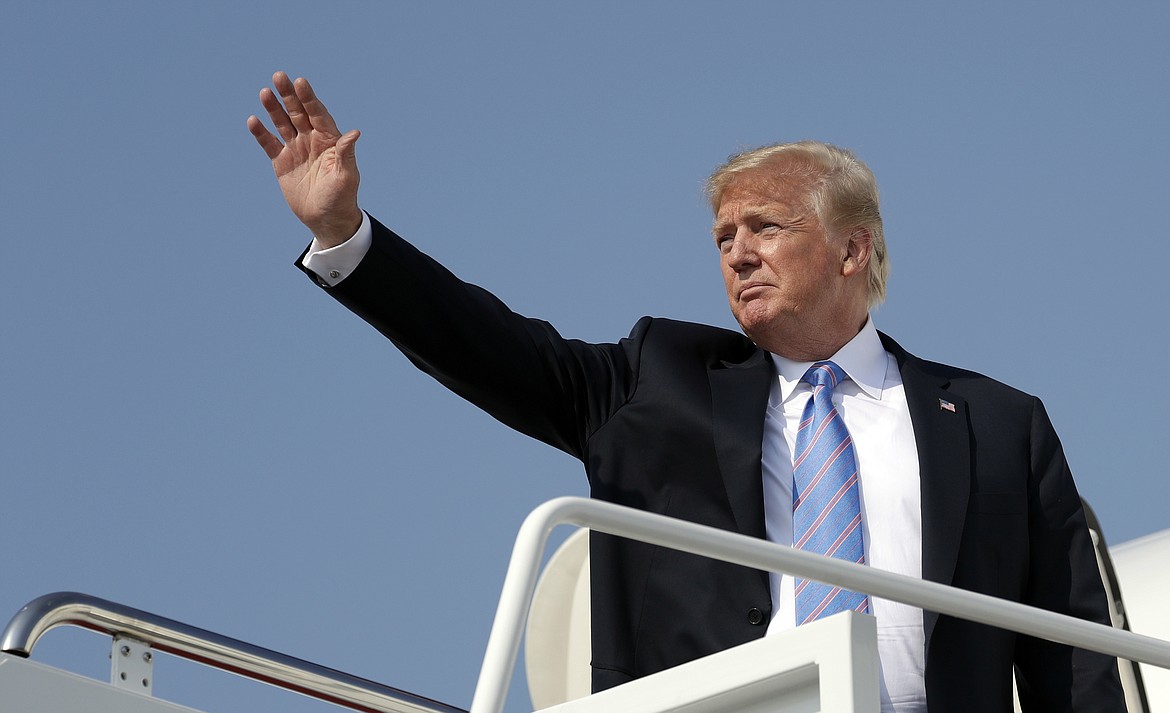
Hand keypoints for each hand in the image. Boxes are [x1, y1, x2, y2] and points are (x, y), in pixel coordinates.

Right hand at [247, 72, 362, 247]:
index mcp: (330, 140)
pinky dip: (261, 133)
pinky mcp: (281, 163)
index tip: (301, 82)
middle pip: (298, 112)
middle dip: (289, 95)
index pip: (318, 113)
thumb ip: (346, 153)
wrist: (326, 219)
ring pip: (282, 124)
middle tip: (279, 76)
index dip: (309, 98)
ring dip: (273, 108)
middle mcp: (312, 140)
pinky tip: (253, 120)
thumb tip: (354, 133)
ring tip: (264, 92)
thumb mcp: (346, 176)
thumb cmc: (342, 198)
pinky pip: (269, 144)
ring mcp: (296, 150)